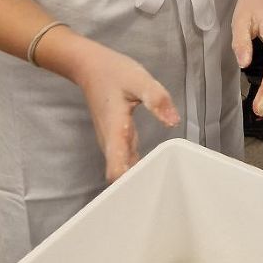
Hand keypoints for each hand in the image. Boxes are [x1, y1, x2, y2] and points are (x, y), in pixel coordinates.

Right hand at [75, 43, 179, 182]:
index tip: (145, 193)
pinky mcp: (116, 135)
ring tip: (159, 187)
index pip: (116, 169)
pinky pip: (124, 157)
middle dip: (136, 187)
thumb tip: (173, 122)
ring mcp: (112, 140)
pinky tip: (151, 168)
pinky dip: (135, 165)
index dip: (128, 184)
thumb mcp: (139, 80)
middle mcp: (111, 141)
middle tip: (160, 196)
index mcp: (115, 131)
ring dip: (136, 177)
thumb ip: (156, 99)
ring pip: (122, 167)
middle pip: (119, 174)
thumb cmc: (113, 72)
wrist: (89, 66)